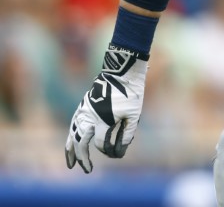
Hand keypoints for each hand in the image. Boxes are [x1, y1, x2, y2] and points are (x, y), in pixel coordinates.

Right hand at [65, 44, 148, 172]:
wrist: (122, 71)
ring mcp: (84, 110)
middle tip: (87, 170)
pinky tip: (72, 142)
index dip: (108, 151)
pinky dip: (71, 135)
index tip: (117, 154)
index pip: (100, 144)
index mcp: (103, 120)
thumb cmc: (131, 93)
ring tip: (70, 163)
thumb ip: (126, 134)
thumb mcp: (134, 115)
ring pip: (72, 133)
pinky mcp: (83, 105)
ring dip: (70, 149)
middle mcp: (90, 116)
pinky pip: (73, 124)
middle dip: (83, 158)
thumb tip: (119, 151)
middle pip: (81, 142)